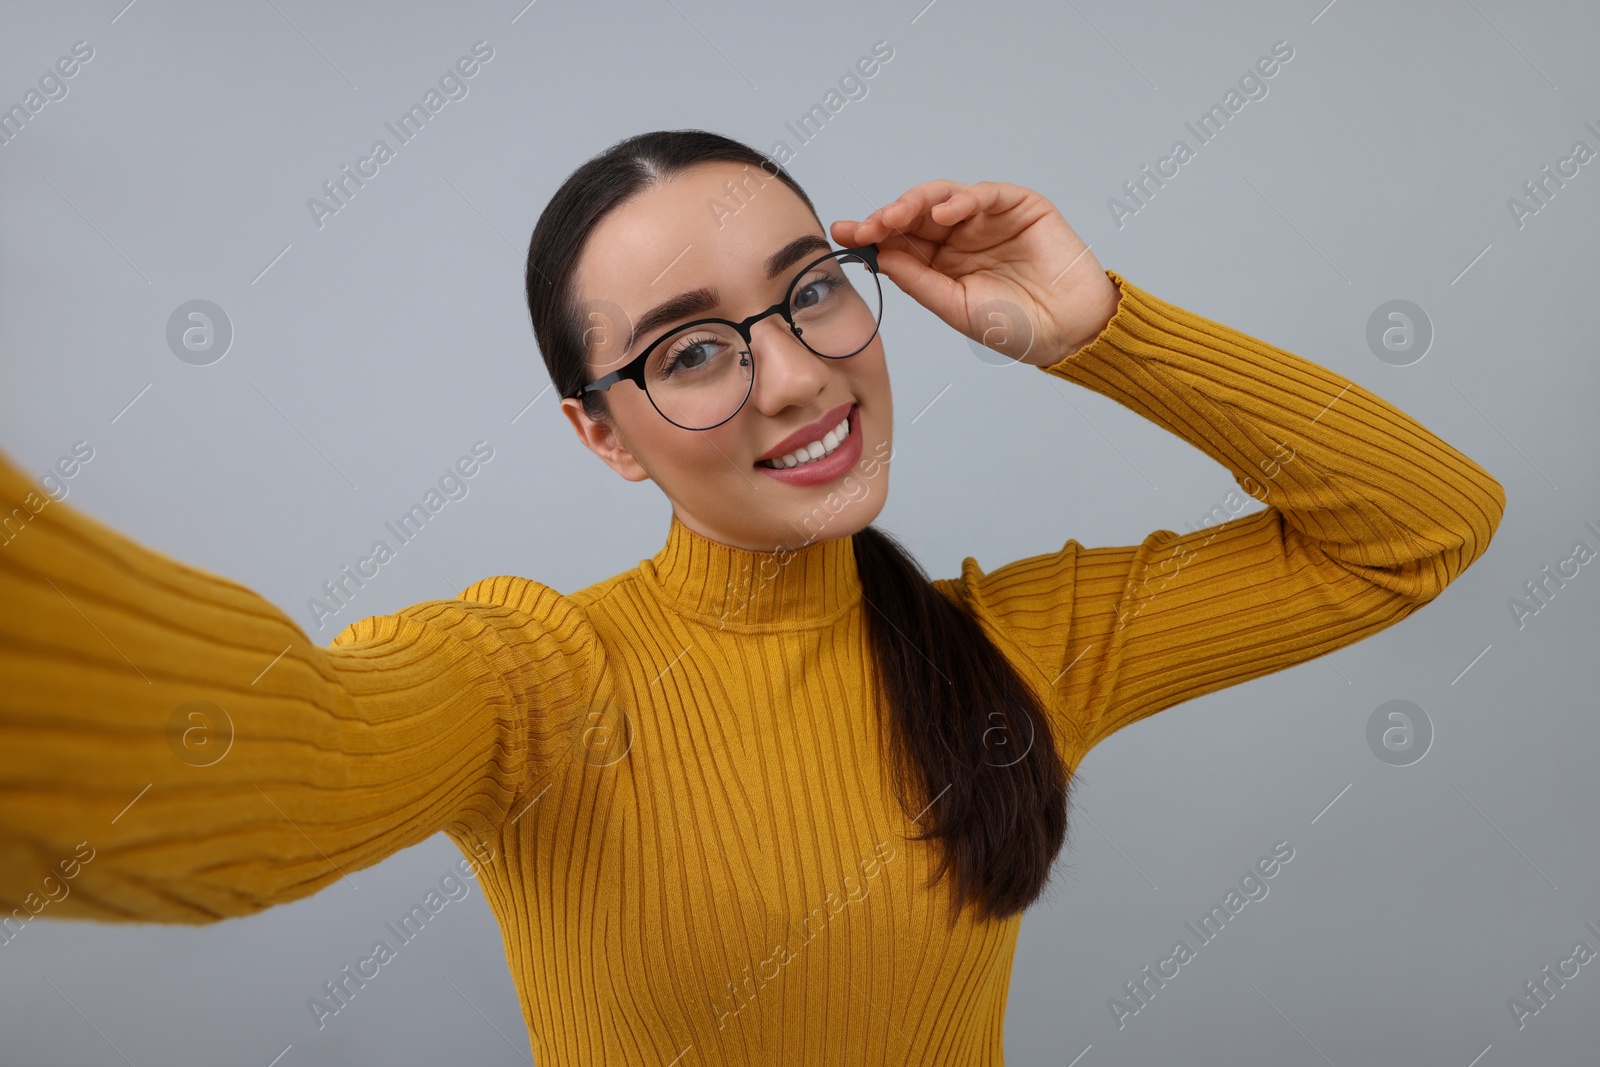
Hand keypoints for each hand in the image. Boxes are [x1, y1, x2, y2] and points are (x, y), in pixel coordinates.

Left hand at [830, 179, 1119, 365]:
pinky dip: (962, 198)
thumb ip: (919, 281)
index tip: (844, 233)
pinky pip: (984, 194)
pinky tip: (944, 211)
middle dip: (887, 216)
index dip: (871, 235)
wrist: (1069, 330)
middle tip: (866, 225)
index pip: (899, 241)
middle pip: (915, 215)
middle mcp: (960, 237)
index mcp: (941, 263)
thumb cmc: (1016, 327)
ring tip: (896, 215)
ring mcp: (987, 219)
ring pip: (942, 198)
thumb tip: (879, 255)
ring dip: (915, 202)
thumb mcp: (956, 308)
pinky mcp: (1018, 206)